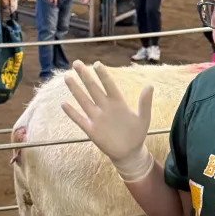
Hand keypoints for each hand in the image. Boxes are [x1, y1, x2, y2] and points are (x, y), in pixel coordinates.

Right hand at [62, 60, 154, 181]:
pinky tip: (64, 104)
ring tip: (67, 77)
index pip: (108, 85)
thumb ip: (145, 103)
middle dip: (85, 76)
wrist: (129, 152)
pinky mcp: (91, 130)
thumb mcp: (144, 118)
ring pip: (84, 101)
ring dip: (75, 89)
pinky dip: (72, 112)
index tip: (97, 64)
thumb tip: (150, 86)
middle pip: (93, 89)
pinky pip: (79, 119)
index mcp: (118, 102)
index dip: (103, 75)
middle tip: (77, 63)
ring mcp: (97, 118)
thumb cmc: (137, 133)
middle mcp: (105, 107)